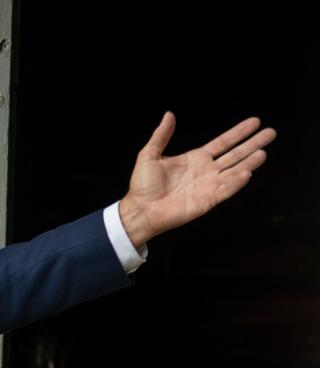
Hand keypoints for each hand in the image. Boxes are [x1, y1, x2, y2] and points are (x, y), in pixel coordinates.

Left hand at [119, 112, 276, 247]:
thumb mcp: (149, 155)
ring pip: (234, 171)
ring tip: (263, 152)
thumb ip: (161, 136)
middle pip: (235, 155)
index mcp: (195, 159)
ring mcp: (208, 186)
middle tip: (271, 133)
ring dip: (249, 162)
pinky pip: (225, 190)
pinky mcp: (206, 201)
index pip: (223, 143)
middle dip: (252, 144)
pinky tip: (247, 172)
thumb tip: (169, 114)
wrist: (140, 209)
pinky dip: (235, 182)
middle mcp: (206, 171)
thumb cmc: (142, 185)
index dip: (238, 133)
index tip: (255, 122)